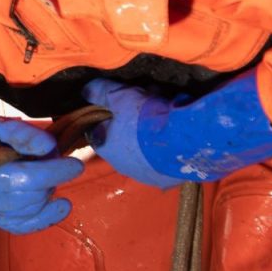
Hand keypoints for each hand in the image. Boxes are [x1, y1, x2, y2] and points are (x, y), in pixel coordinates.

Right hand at [0, 87, 83, 233]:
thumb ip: (18, 131)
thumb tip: (48, 146)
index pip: (28, 179)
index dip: (55, 172)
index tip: (76, 165)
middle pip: (33, 195)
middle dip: (52, 177)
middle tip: (53, 158)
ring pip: (33, 210)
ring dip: (48, 192)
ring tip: (46, 172)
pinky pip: (24, 226)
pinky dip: (46, 219)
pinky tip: (60, 206)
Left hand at [83, 68, 271, 187]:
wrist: (185, 140)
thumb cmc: (145, 117)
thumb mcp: (119, 95)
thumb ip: (99, 91)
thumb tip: (86, 91)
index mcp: (108, 150)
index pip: (99, 131)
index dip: (109, 114)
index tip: (120, 101)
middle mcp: (126, 168)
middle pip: (126, 138)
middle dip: (135, 119)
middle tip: (149, 100)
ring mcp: (149, 176)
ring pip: (147, 149)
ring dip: (153, 133)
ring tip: (168, 110)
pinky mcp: (171, 179)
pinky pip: (167, 159)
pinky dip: (170, 146)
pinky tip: (180, 131)